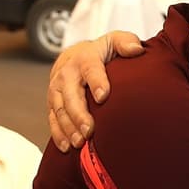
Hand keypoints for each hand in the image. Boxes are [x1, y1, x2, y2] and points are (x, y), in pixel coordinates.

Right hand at [48, 31, 143, 150]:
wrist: (73, 56)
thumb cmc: (101, 52)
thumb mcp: (114, 41)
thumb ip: (126, 42)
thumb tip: (136, 49)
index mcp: (85, 59)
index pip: (91, 70)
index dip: (97, 82)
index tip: (103, 96)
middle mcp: (67, 74)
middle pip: (71, 95)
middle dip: (79, 114)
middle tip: (89, 130)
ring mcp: (57, 90)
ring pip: (60, 110)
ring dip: (68, 127)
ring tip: (80, 142)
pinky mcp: (53, 103)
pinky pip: (53, 119)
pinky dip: (58, 134)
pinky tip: (66, 147)